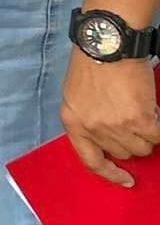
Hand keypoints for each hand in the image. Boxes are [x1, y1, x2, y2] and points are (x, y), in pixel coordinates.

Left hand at [61, 53, 159, 187]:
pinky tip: (153, 110)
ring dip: (146, 133)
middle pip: (122, 153)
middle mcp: (93, 128)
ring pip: (142, 147)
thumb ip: (88, 118)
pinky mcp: (139, 120)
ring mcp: (116, 126)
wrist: (106, 44)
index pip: (91, 161)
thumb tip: (109, 138)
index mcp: (72, 122)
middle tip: (132, 119)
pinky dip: (159, 126)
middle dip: (130, 139)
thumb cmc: (91, 64)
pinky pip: (157, 136)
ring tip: (140, 109)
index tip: (127, 180)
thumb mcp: (76, 95)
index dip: (110, 174)